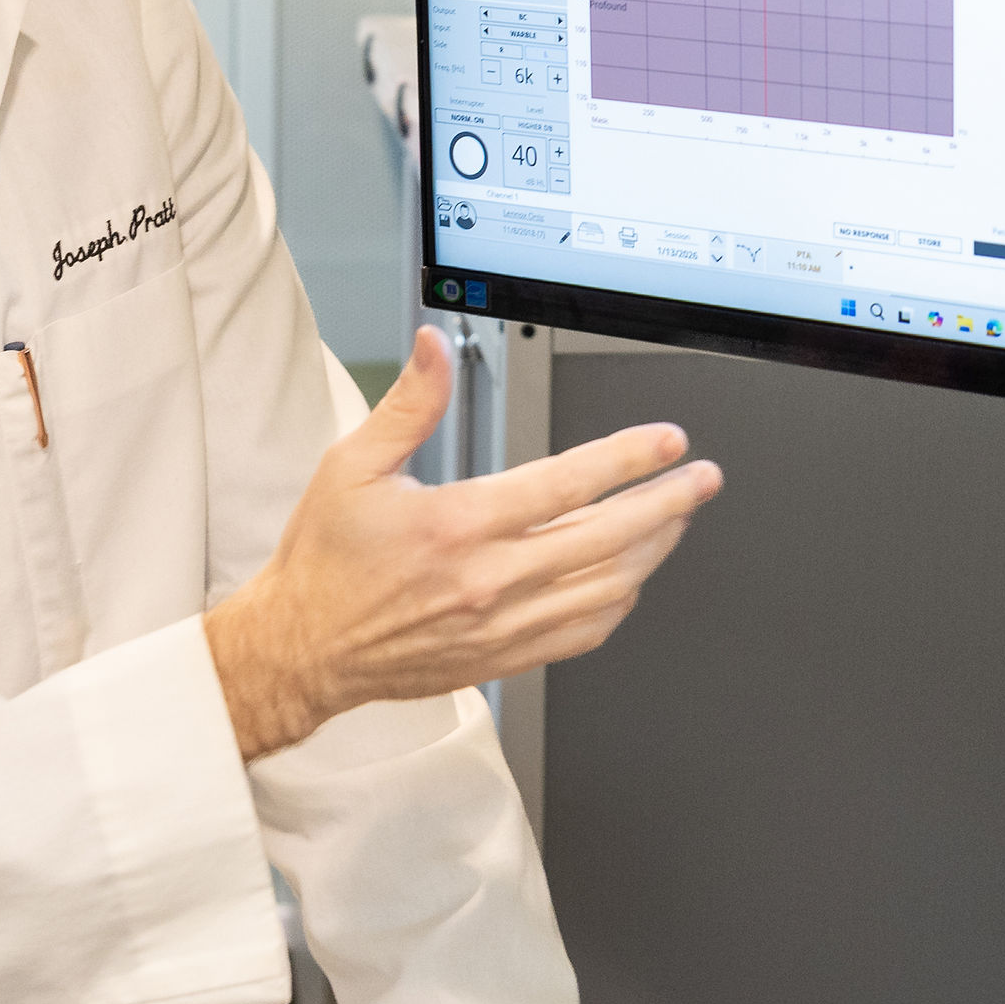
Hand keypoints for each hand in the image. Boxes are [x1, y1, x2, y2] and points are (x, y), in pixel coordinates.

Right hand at [202, 328, 720, 759]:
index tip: (667, 442)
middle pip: (607, 539)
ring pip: (606, 588)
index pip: (567, 485)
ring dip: (653, 550)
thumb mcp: (353, 465)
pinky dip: (619, 602)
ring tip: (677, 519)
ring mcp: (502, 625)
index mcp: (458, 526)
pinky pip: (583, 633)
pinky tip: (630, 578)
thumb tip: (435, 347)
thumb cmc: (326, 560)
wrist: (304, 647)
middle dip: (667, 503)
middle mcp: (489, 579)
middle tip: (701, 479)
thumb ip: (409, 403)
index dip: (628, 459)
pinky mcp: (503, 656)